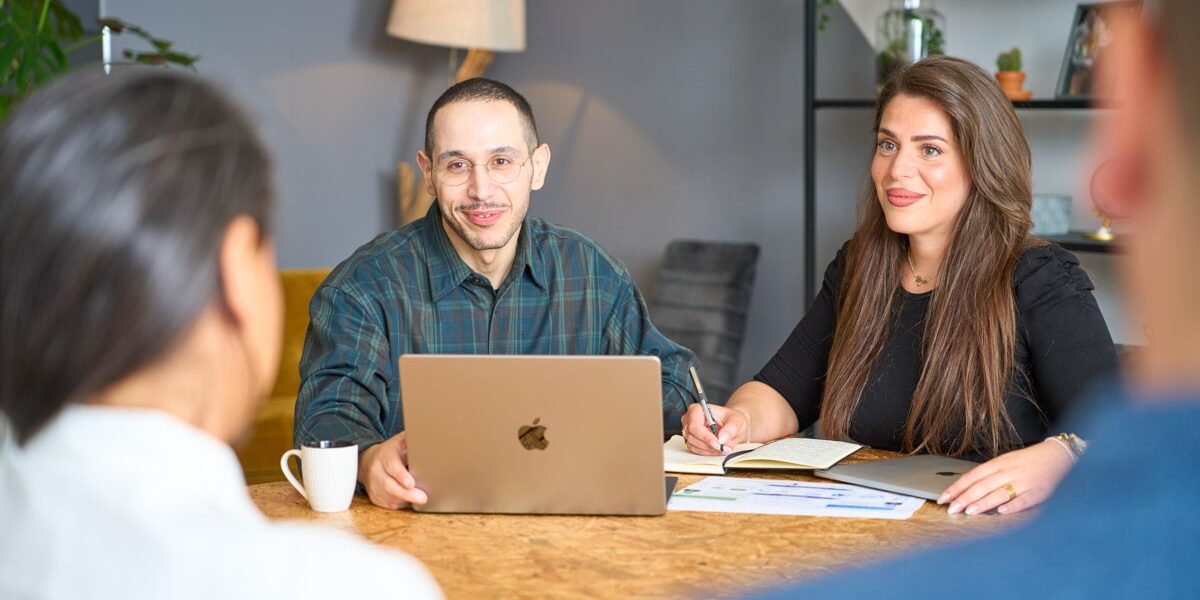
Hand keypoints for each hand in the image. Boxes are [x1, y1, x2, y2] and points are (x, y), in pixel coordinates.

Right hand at [358, 431, 427, 508]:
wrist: (368, 461)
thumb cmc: (391, 451)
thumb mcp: (400, 441)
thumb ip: (412, 438)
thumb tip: (430, 434)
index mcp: (384, 455)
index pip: (391, 466)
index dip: (401, 475)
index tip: (411, 483)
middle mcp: (376, 471)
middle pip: (390, 486)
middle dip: (407, 494)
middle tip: (423, 498)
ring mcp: (374, 485)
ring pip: (389, 498)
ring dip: (406, 500)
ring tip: (421, 499)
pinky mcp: (375, 497)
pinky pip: (389, 504)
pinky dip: (402, 504)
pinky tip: (411, 500)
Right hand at [680, 403, 749, 455]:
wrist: (732, 425)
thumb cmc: (731, 419)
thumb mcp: (737, 420)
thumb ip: (731, 428)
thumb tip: (722, 438)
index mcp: (697, 410)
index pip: (694, 426)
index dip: (705, 437)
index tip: (718, 444)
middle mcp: (689, 419)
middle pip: (692, 436)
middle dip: (709, 445)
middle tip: (723, 448)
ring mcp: (688, 431)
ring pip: (693, 445)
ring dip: (709, 450)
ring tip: (722, 448)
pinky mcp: (690, 440)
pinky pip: (695, 450)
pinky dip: (707, 452)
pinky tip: (716, 449)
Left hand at [938, 440, 1074, 515]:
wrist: (1056, 456)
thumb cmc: (1026, 461)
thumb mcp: (1004, 462)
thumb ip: (988, 475)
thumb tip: (966, 489)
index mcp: (998, 463)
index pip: (972, 476)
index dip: (957, 488)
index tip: (943, 498)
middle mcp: (1008, 472)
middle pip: (982, 486)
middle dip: (964, 498)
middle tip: (951, 509)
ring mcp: (1023, 482)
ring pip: (999, 493)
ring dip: (983, 503)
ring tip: (968, 512)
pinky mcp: (1037, 492)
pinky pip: (1023, 500)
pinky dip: (1012, 506)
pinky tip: (1001, 512)